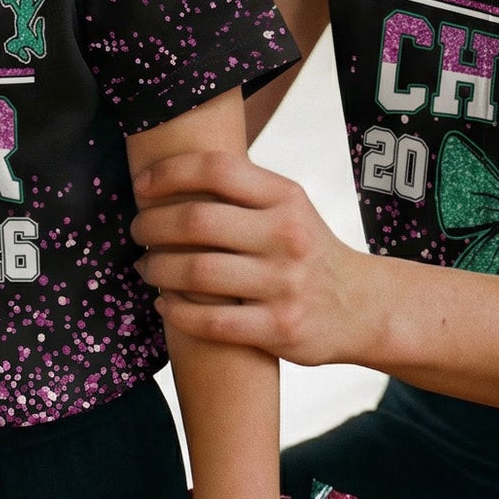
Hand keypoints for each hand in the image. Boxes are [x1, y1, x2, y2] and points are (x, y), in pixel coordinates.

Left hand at [130, 151, 373, 365]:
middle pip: (197, 221)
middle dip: (152, 224)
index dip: (169, 172)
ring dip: (156, 269)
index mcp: (286, 197)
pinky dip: (176, 312)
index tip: (141, 184)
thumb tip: (170, 170)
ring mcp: (285, 284)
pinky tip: (165, 304)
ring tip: (145, 267)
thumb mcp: (289, 207)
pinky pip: (210, 322)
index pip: (217, 169)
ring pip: (197, 273)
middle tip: (137, 230)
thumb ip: (242, 189)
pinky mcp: (279, 329)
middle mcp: (287, 236)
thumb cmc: (306, 249)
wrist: (361, 306)